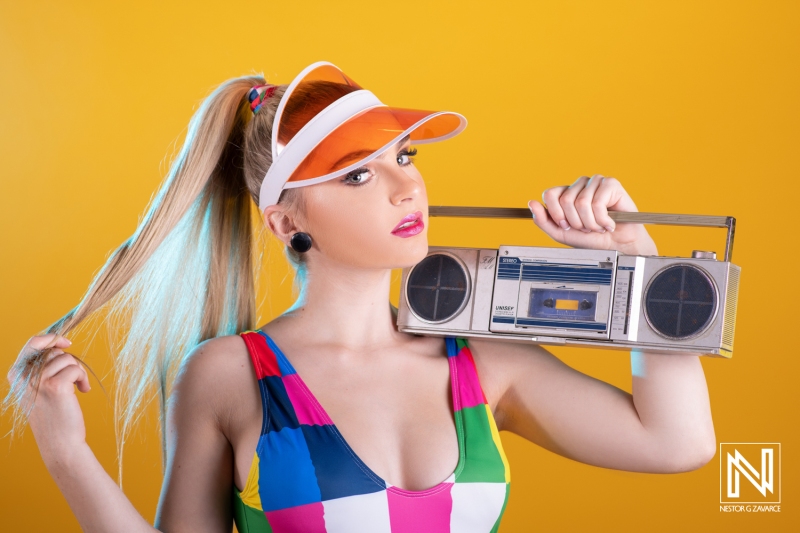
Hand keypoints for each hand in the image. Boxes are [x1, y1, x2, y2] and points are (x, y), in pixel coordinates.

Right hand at [7, 333, 89, 465]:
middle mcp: (23, 377)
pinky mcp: (55, 386)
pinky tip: (83, 391)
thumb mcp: (38, 389)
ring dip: (78, 371)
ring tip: (78, 387)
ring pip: (67, 359)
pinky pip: (76, 369)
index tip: (66, 343)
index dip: (51, 338)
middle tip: (74, 378)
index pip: (32, 343)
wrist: (59, 442)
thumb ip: (40, 368)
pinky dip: (83, 378)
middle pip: (54, 351)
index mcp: (16, 375)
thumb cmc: (53, 414)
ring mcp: (38, 381)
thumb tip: (58, 343)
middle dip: (69, 361)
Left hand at [528, 175, 657, 255]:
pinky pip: (597, 203)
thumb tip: (531, 203)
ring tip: (598, 226)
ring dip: (590, 222)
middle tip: (586, 227)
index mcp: (566, 193)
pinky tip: (608, 223)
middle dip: (576, 221)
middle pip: (565, 200)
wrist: (616, 246)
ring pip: (581, 202)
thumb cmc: (590, 239)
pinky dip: (602, 219)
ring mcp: (595, 182)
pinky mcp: (611, 184)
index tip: (567, 226)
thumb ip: (543, 220)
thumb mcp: (560, 233)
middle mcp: (580, 185)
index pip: (550, 194)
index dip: (557, 214)